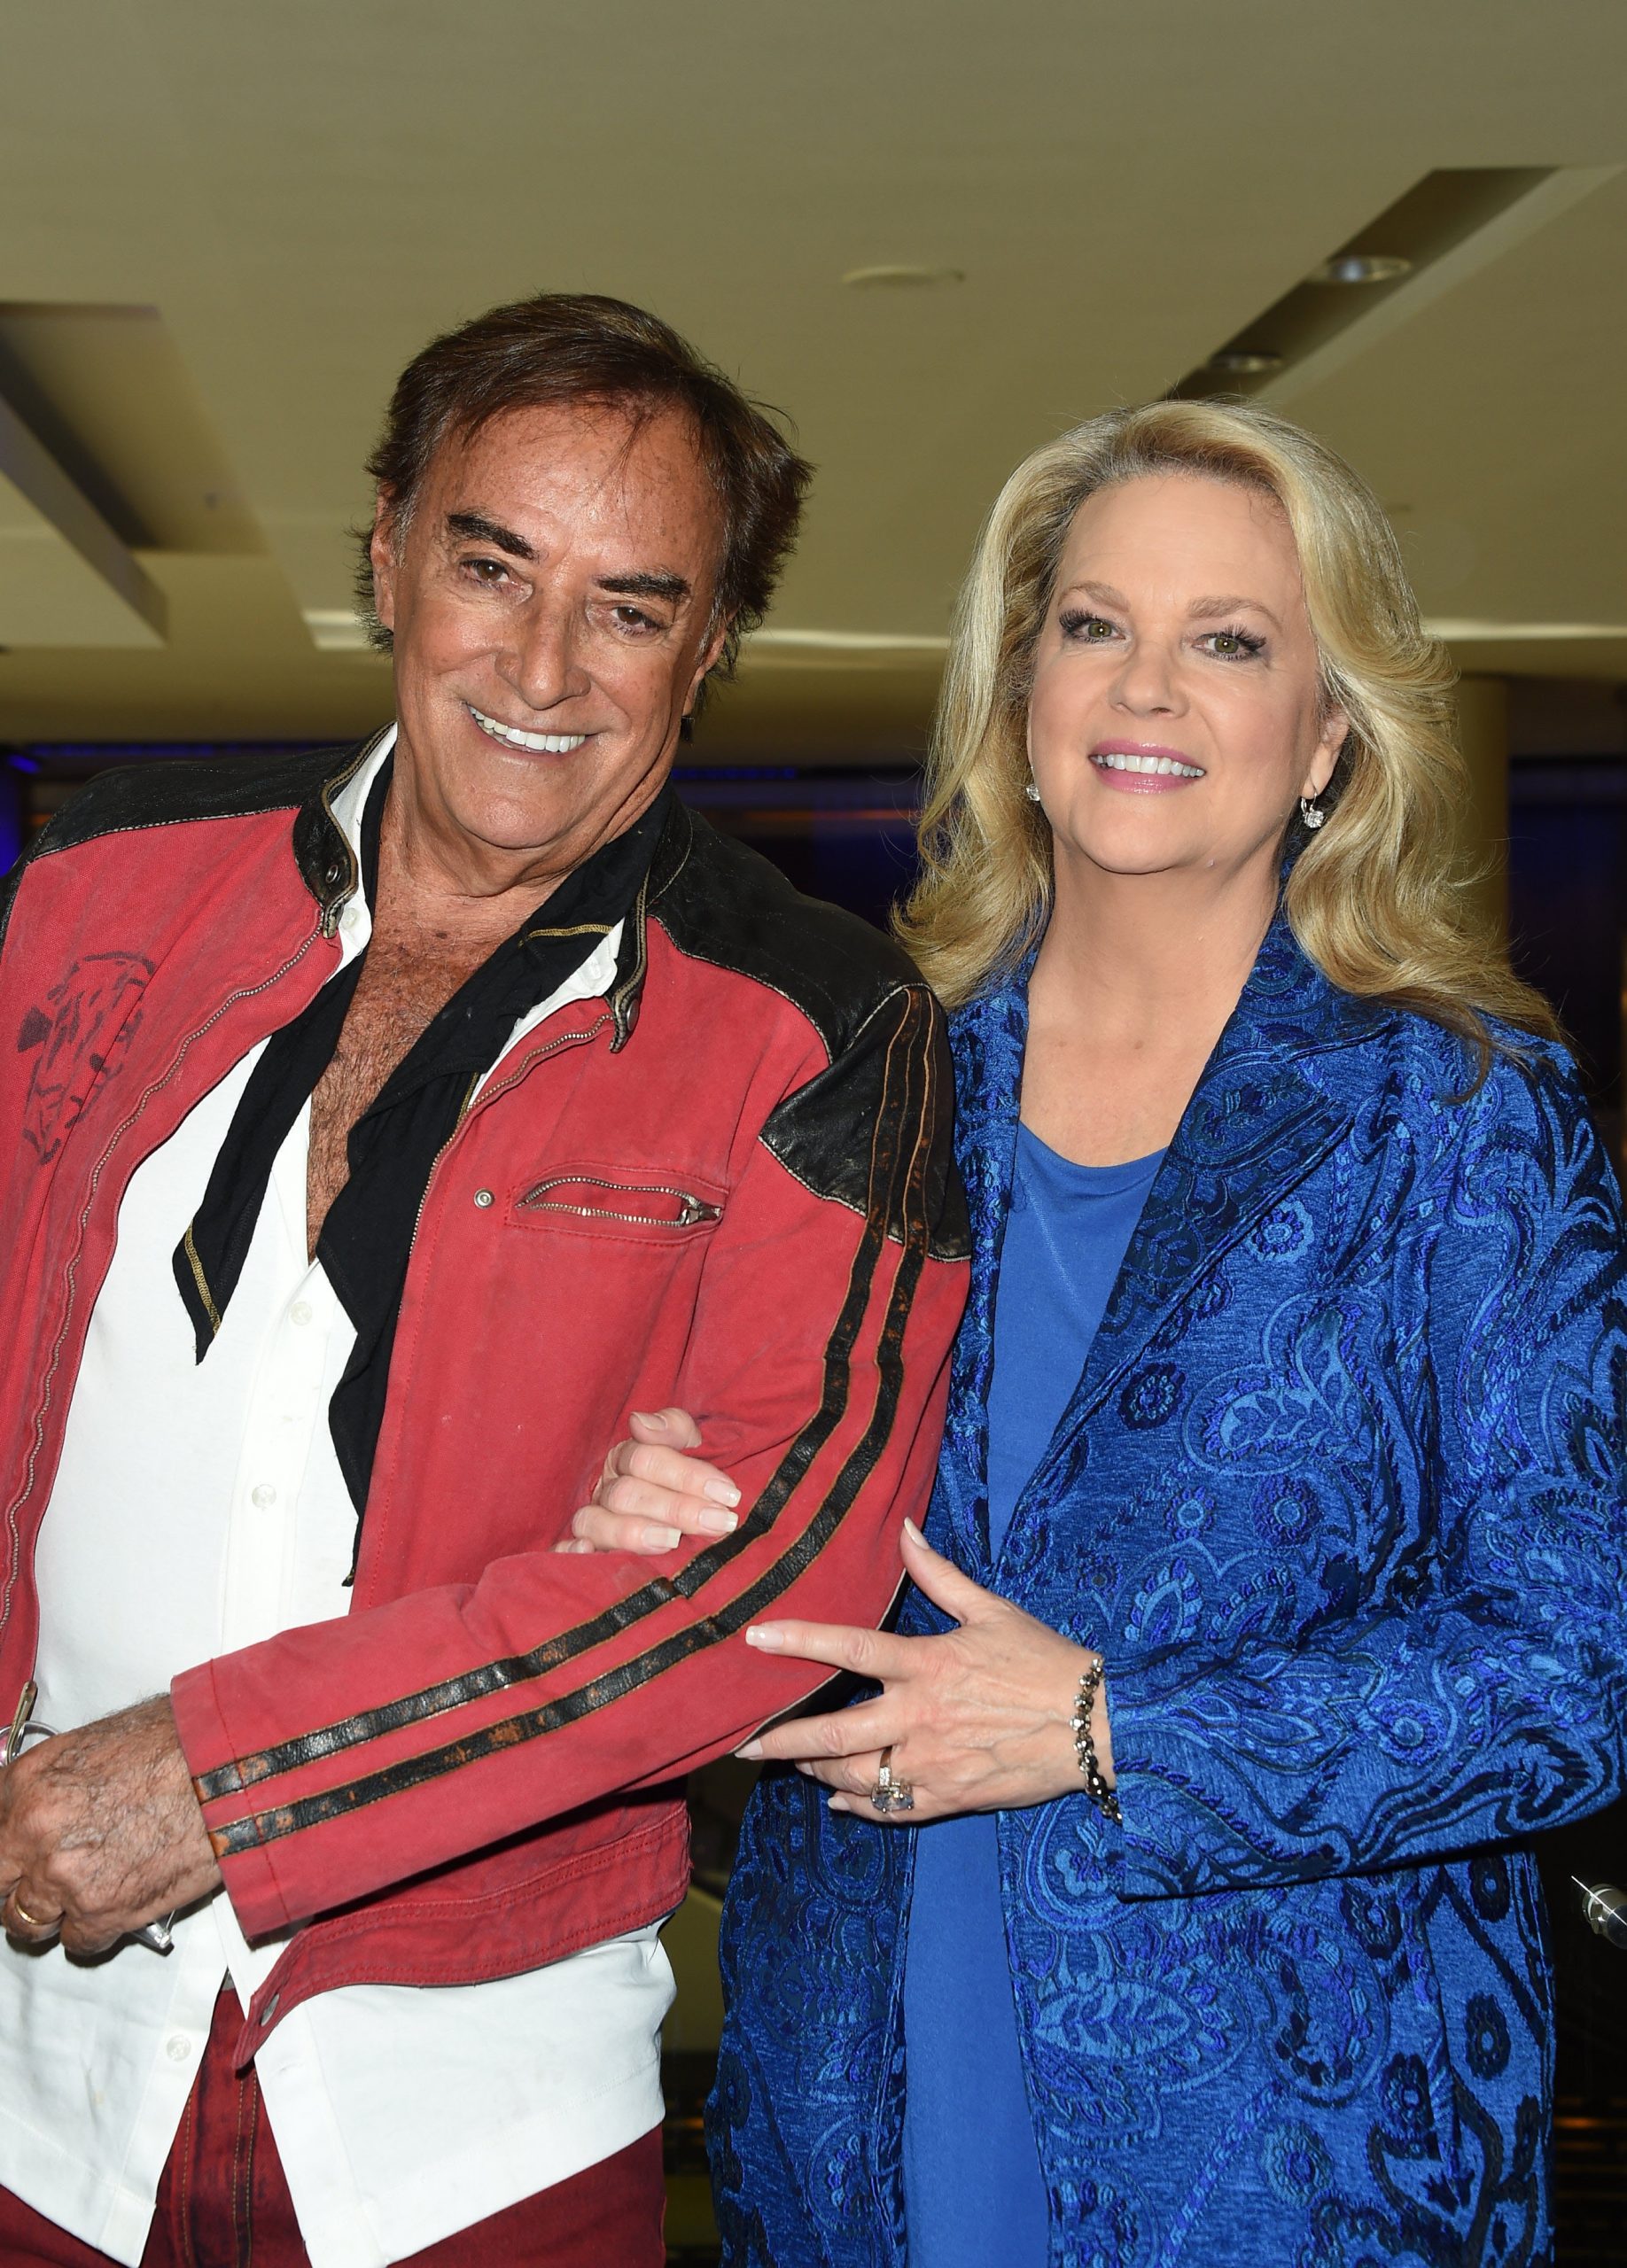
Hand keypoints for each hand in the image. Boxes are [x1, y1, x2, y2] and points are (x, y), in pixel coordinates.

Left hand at [0, 1695, 221, 1955]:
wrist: (230, 1769)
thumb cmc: (181, 1743)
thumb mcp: (96, 1742)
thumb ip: (54, 1782)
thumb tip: (41, 1803)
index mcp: (28, 1784)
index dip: (6, 1847)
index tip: (16, 1856)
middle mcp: (35, 1833)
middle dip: (16, 1883)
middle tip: (41, 1879)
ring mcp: (64, 1878)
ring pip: (25, 1920)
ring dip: (50, 1911)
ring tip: (83, 1892)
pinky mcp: (103, 1913)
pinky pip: (76, 1942)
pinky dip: (94, 1928)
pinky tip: (118, 1900)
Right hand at [554, 1407, 740, 1554]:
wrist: (689, 1511)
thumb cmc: (689, 1482)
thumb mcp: (691, 1446)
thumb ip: (674, 1428)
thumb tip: (639, 1422)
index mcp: (628, 1459)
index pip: (648, 1459)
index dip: (688, 1475)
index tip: (728, 1494)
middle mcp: (607, 1489)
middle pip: (627, 1494)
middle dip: (676, 1508)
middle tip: (718, 1521)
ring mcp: (593, 1522)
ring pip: (595, 1522)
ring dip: (631, 1532)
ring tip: (671, 1540)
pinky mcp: (586, 1552)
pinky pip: (563, 1551)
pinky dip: (569, 1551)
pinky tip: (587, 1552)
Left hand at [737, 1520, 1113, 1823]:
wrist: (1096, 1726)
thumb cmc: (1045, 1661)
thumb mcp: (992, 1610)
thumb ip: (940, 1574)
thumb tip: (905, 1529)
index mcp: (927, 1665)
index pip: (849, 1649)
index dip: (798, 1641)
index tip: (755, 1639)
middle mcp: (921, 1718)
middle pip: (835, 1733)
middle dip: (782, 1739)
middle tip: (743, 1741)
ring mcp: (933, 1765)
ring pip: (856, 1777)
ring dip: (818, 1771)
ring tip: (792, 1762)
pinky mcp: (950, 1798)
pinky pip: (892, 1809)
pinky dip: (861, 1806)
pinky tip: (839, 1800)